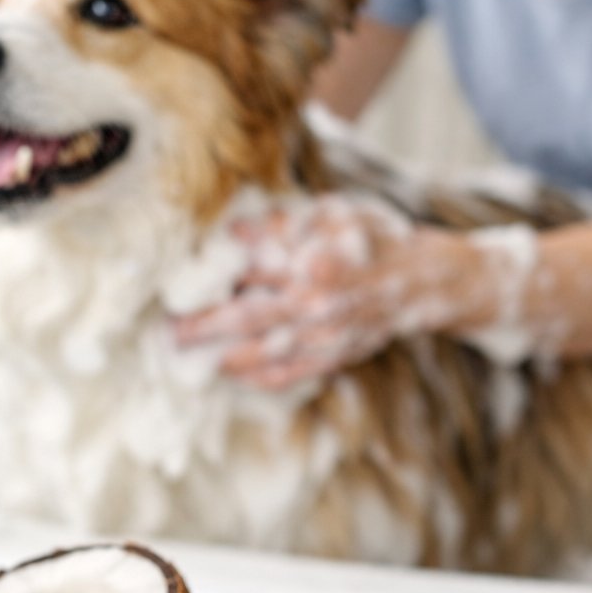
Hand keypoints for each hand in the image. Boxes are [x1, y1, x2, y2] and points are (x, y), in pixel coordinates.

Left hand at [173, 196, 470, 387]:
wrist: (425, 282)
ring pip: (263, 351)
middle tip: (166, 328)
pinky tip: (227, 373)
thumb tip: (237, 231)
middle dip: (203, 324)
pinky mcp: (333, 358)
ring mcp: (325, 338)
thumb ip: (289, 223)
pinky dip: (256, 377)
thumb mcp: (339, 214)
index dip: (215, 273)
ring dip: (220, 354)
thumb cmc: (376, 239)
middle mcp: (318, 305)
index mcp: (317, 263)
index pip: (255, 268)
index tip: (179, 277)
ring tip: (184, 355)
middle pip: (248, 316)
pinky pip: (289, 374)